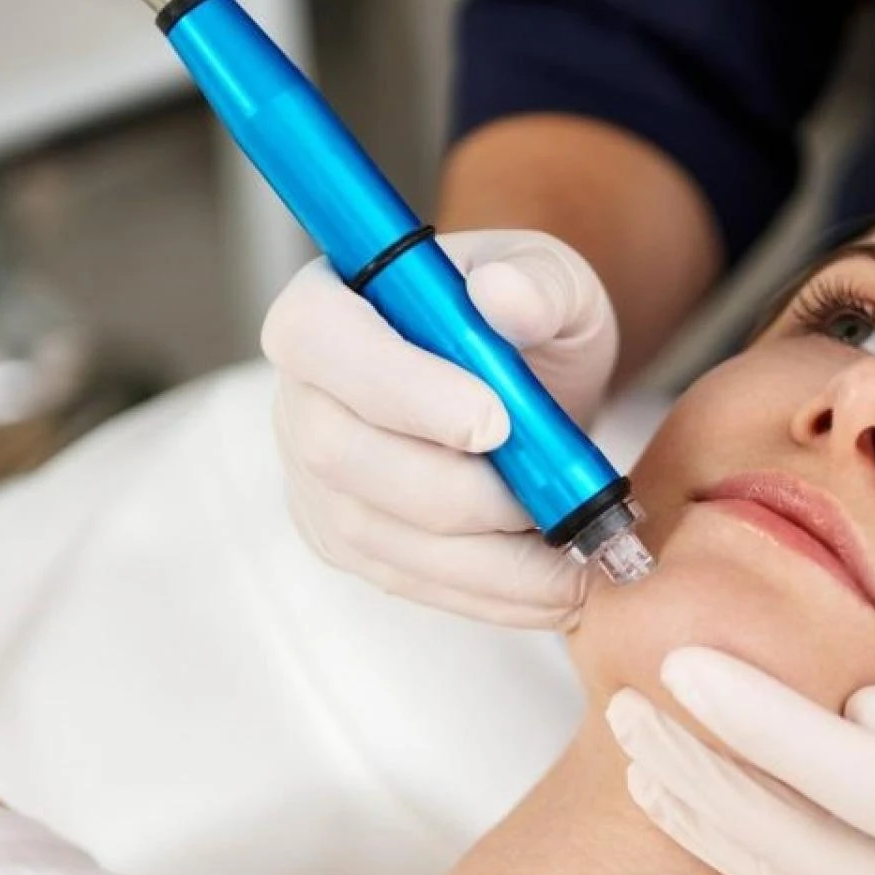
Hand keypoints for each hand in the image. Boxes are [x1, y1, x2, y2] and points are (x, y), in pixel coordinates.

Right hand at [264, 230, 619, 628]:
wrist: (532, 393)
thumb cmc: (527, 325)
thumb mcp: (553, 282)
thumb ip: (537, 282)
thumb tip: (503, 296)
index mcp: (326, 302)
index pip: (318, 338)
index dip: (399, 386)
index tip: (495, 423)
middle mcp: (300, 394)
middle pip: (339, 453)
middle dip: (456, 489)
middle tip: (552, 500)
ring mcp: (313, 478)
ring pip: (374, 532)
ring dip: (483, 557)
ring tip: (574, 553)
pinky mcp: (347, 542)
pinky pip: (405, 580)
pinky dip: (486, 592)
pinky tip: (552, 587)